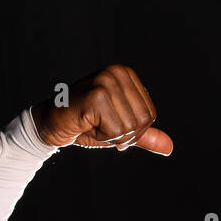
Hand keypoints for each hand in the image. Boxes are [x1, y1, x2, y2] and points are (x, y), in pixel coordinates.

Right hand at [32, 64, 172, 153]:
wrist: (51, 123)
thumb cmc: (84, 124)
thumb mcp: (120, 130)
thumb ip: (144, 135)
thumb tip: (169, 147)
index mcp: (126, 74)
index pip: (150, 115)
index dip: (134, 130)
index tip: (110, 123)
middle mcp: (117, 73)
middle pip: (143, 122)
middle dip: (123, 134)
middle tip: (100, 126)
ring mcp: (106, 82)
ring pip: (130, 128)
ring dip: (111, 136)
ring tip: (92, 123)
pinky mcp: (96, 96)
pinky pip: (116, 132)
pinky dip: (102, 137)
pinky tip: (86, 124)